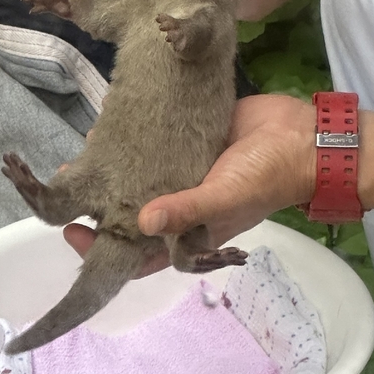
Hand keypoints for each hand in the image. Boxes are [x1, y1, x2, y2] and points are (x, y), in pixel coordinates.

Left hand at [64, 94, 315, 271]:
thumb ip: (187, 210)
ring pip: (144, 173)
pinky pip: (159, 141)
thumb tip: (141, 222)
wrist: (300, 137)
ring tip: (88, 150)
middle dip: (104, 201)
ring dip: (119, 167)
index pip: (142, 250)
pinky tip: (117, 123)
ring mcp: (187, 167)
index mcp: (191, 227)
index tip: (73, 232)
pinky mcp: (192, 138)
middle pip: (136, 208)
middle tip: (74, 180)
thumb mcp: (225, 198)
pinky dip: (139, 137)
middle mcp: (184, 200)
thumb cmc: (265, 177)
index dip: (107, 249)